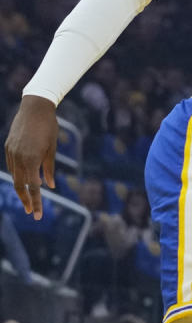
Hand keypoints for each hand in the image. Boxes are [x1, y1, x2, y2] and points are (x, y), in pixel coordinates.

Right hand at [5, 96, 57, 219]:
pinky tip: (23, 179)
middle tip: (31, 211)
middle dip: (26, 199)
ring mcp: (11, 152)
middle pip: (20, 185)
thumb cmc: (48, 127)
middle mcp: (19, 158)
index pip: (34, 187)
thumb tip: (50, 186)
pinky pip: (11, 165)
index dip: (36, 202)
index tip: (37, 215)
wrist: (35, 107)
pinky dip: (17, 174)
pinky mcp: (8, 146)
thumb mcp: (52, 149)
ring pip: (14, 176)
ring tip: (28, 198)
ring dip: (21, 188)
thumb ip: (49, 168)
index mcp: (32, 160)